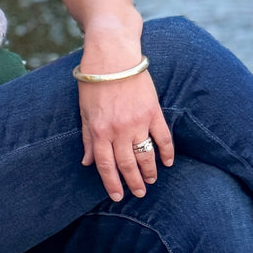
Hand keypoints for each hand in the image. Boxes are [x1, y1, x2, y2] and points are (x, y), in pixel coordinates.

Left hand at [79, 70, 174, 200]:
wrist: (112, 56)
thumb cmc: (94, 83)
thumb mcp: (84, 112)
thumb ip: (86, 138)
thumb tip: (87, 162)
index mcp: (99, 131)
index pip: (106, 166)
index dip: (112, 184)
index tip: (118, 196)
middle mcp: (118, 131)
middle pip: (127, 164)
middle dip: (133, 182)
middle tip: (140, 193)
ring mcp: (137, 122)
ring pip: (145, 155)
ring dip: (149, 171)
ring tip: (151, 181)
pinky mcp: (153, 112)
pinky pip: (163, 138)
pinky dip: (167, 152)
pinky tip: (168, 162)